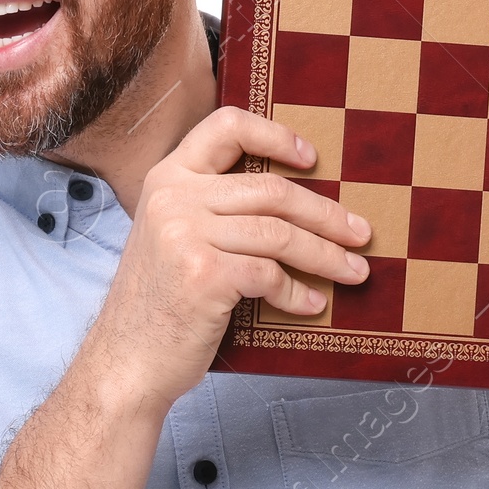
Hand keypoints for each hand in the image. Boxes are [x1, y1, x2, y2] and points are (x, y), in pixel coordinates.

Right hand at [90, 107, 367, 411]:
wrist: (127, 360)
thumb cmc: (160, 306)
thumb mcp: (173, 239)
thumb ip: (212, 211)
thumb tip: (293, 205)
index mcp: (167, 179)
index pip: (226, 127)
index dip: (275, 136)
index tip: (311, 159)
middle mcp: (174, 198)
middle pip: (271, 190)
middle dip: (326, 215)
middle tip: (361, 234)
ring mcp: (185, 234)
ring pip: (279, 234)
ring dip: (326, 256)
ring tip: (354, 272)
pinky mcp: (203, 274)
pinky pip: (270, 275)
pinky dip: (298, 293)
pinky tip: (312, 304)